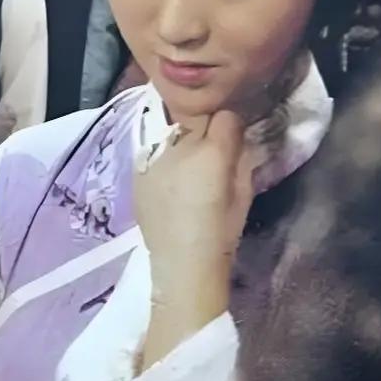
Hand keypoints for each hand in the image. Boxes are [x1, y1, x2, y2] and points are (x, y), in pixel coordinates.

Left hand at [135, 111, 255, 292]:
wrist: (181, 263)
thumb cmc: (221, 233)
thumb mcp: (243, 193)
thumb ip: (240, 158)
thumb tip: (237, 139)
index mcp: (211, 153)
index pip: (225, 117)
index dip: (231, 128)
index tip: (233, 142)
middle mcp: (179, 147)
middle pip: (197, 123)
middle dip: (207, 135)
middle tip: (211, 159)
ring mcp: (153, 157)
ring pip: (174, 135)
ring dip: (183, 146)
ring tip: (188, 172)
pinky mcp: (137, 170)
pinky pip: (155, 153)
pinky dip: (164, 161)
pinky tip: (169, 183)